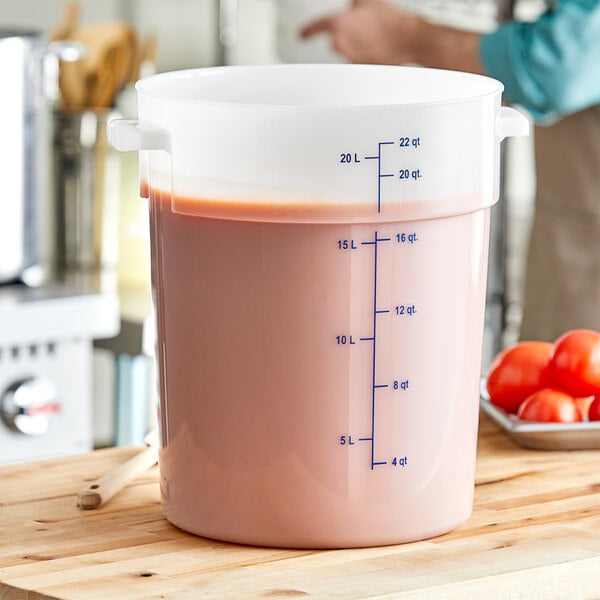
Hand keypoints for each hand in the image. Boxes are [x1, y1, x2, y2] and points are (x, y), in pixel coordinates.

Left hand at [300, 0, 482, 73]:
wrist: (408, 39)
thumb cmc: (390, 21)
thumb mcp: (367, 1)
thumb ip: (353, 4)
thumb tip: (351, 6)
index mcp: (339, 25)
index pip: (316, 26)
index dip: (307, 30)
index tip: (301, 34)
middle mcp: (341, 44)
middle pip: (335, 39)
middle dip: (346, 33)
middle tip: (365, 27)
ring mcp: (350, 58)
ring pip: (347, 49)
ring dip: (356, 43)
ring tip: (375, 36)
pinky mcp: (360, 68)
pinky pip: (357, 59)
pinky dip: (364, 53)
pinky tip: (378, 47)